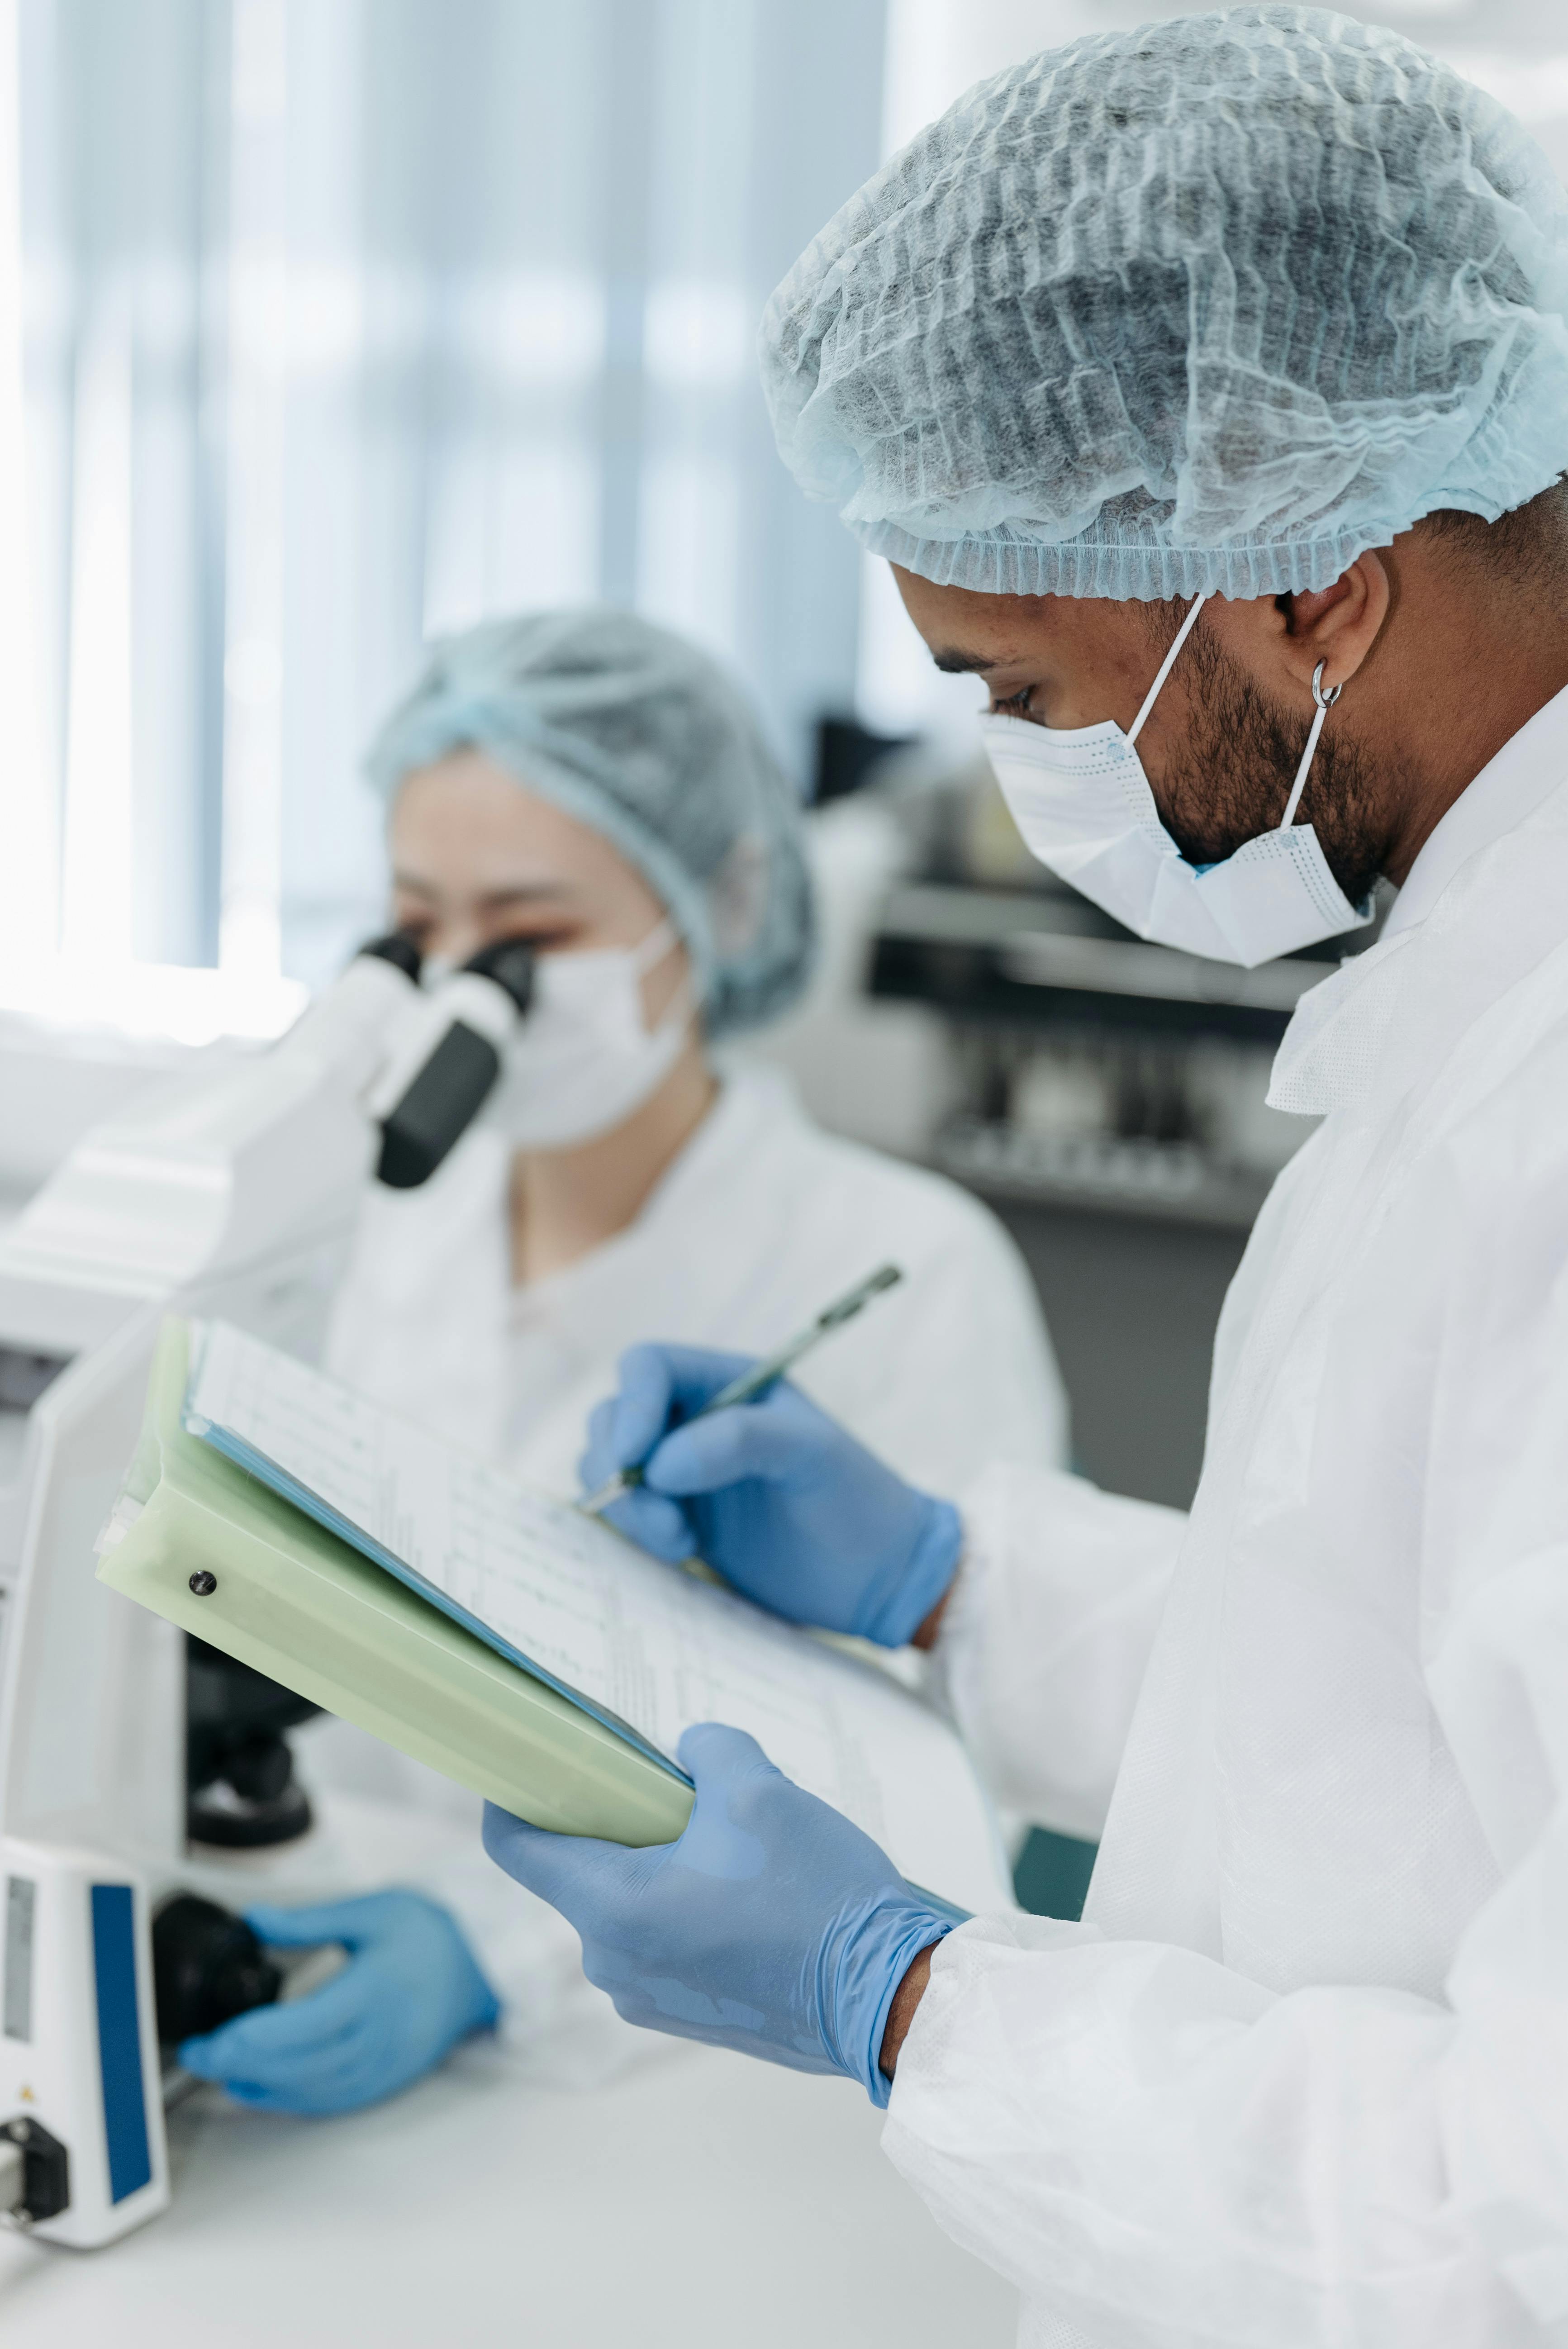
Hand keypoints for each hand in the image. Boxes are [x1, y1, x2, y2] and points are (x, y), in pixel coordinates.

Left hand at [177, 1890, 499, 2114]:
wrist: (481, 1963)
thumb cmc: (429, 1933)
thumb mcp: (369, 1910)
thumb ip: (308, 1921)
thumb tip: (255, 1920)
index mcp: (378, 1988)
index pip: (309, 2024)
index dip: (256, 2037)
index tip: (214, 2035)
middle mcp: (383, 2034)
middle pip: (304, 2062)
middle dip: (243, 2062)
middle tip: (198, 2053)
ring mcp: (387, 2062)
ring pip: (315, 2087)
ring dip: (262, 2084)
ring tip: (218, 2070)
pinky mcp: (387, 2078)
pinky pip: (332, 2099)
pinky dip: (290, 2098)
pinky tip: (258, 2088)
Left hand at [483, 1722, 952, 2105]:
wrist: (887, 1997)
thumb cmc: (818, 1895)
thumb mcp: (758, 1789)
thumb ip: (706, 1750)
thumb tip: (686, 1753)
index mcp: (612, 1911)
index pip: (515, 1846)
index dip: (514, 1790)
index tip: (536, 1753)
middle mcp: (613, 1965)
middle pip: (578, 1870)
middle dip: (616, 1817)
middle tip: (674, 1782)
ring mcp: (649, 1998)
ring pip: (625, 1903)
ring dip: (660, 1860)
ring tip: (730, 1834)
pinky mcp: (688, 2014)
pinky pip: (660, 1938)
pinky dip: (684, 1900)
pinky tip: (747, 1881)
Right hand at [579, 1344, 961, 1647]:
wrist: (876, 1578)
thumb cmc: (856, 1500)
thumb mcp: (811, 1454)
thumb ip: (739, 1440)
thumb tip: (659, 1463)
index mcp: (728, 1383)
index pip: (649, 1367)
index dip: (632, 1405)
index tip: (637, 1459)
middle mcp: (694, 1419)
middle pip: (613, 1416)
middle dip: (620, 1465)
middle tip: (665, 1519)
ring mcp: (680, 1471)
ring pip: (607, 1465)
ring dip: (625, 1505)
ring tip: (680, 1541)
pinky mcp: (675, 1518)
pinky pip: (621, 1511)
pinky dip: (631, 1529)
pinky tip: (680, 1551)